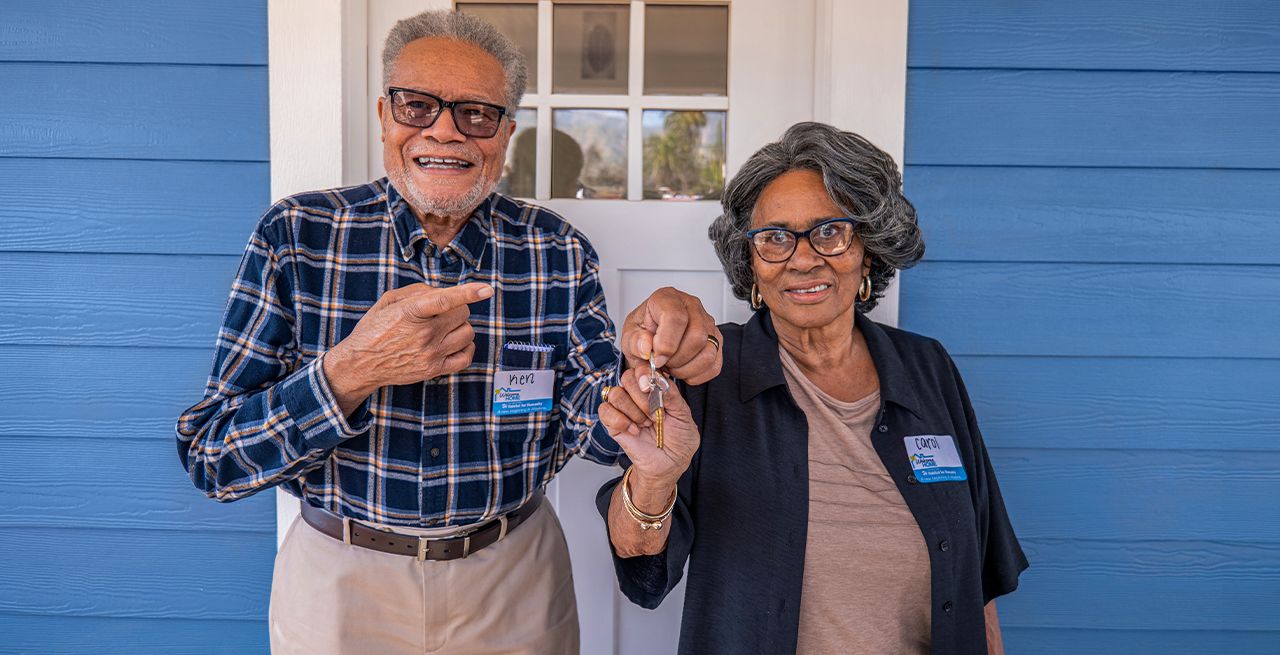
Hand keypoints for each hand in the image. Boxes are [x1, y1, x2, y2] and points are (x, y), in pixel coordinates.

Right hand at [324, 282, 492, 411]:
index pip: (445, 300)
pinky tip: (456, 343)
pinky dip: (467, 347)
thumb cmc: (375, 328)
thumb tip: (443, 292)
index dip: (469, 293)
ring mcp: (430, 353)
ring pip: (468, 333)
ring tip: (445, 328)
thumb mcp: (389, 301)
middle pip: (462, 314)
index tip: (487, 289)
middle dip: (457, 308)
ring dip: (461, 327)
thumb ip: (417, 291)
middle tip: (442, 313)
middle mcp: (423, 334)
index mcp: (410, 312)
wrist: (361, 364)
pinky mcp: (434, 370)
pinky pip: (466, 357)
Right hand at [597, 368, 699, 503]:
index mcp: (654, 388)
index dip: (645, 374)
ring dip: (633, 411)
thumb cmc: (679, 440)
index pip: (642, 367)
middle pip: (627, 377)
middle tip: (654, 414)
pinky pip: (605, 411)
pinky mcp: (612, 424)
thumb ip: (672, 395)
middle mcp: (637, 395)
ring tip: (645, 424)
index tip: (652, 387)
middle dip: (642, 397)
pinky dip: (621, 421)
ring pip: (615, 394)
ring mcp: (623, 409)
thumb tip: (658, 379)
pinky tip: (634, 431)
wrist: (670, 465)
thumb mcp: (684, 415)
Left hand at [621, 287, 721, 384]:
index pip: (676, 318)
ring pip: (708, 352)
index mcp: (668, 299)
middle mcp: (691, 307)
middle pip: (696, 336)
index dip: (666, 344)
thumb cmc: (644, 331)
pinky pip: (714, 365)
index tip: (657, 358)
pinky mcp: (716, 341)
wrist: (652, 337)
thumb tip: (647, 351)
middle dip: (677, 359)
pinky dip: (697, 375)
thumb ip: (635, 343)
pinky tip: (683, 369)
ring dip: (686, 369)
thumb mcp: (629, 336)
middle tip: (663, 363)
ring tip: (671, 366)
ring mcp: (707, 323)